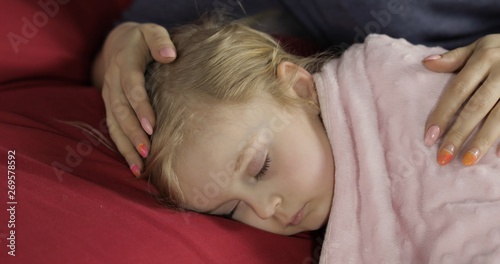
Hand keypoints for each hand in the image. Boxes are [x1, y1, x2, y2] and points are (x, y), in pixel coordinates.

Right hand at [93, 22, 175, 175]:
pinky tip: (135, 166)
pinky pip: (113, 130)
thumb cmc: (144, 40)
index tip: (152, 126)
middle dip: (133, 133)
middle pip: (121, 111)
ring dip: (126, 147)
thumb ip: (160, 41)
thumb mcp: (152, 32)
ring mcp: (109, 96)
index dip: (140, 107)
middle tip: (147, 152)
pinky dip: (123, 148)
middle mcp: (113, 82)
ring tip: (139, 168)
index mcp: (125, 64)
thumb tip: (170, 55)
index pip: (132, 87)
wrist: (118, 44)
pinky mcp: (110, 107)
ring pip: (114, 125)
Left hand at [423, 34, 499, 165]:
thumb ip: (455, 58)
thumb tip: (426, 63)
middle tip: (443, 157)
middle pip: (476, 107)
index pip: (458, 91)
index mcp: (484, 58)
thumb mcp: (481, 47)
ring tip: (467, 161)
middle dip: (458, 134)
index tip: (429, 138)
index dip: (443, 114)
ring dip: (483, 141)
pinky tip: (499, 155)